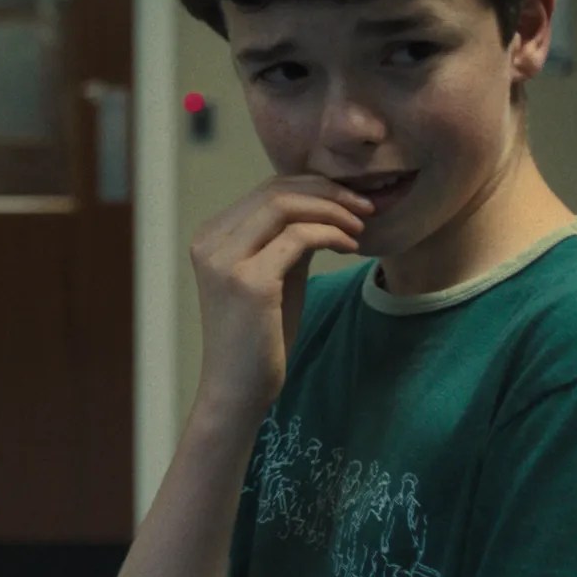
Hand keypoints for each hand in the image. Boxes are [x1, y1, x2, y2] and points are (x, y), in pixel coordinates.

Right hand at [190, 175, 372, 412]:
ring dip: (332, 209)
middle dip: (327, 191)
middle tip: (365, 206)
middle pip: (275, 191)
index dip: (314, 187)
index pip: (266, 191)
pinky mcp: (248, 282)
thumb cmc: (259, 338)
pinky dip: (331, 233)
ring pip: (284, 206)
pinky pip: (297, 237)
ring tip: (361, 224)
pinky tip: (350, 246)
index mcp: (210, 237)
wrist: (237, 390)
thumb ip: (288, 239)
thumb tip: (326, 205)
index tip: (351, 200)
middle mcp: (210, 242)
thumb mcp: (274, 276)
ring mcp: (225, 260)